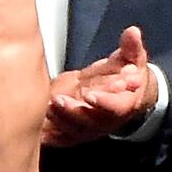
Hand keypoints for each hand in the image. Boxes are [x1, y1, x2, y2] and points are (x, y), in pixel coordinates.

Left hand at [45, 26, 158, 145]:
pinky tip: (38, 125)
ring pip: (73, 131)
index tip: (89, 93)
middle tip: (56, 100)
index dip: (103, 102)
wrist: (123, 95)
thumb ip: (131, 47)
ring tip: (45, 106)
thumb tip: (132, 32)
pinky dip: (48, 134)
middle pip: (90, 122)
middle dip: (73, 112)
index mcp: (124, 105)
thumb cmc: (125, 75)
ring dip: (58, 120)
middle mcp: (107, 121)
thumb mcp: (131, 59)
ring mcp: (90, 129)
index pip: (115, 108)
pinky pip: (60, 138)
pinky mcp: (74, 134)